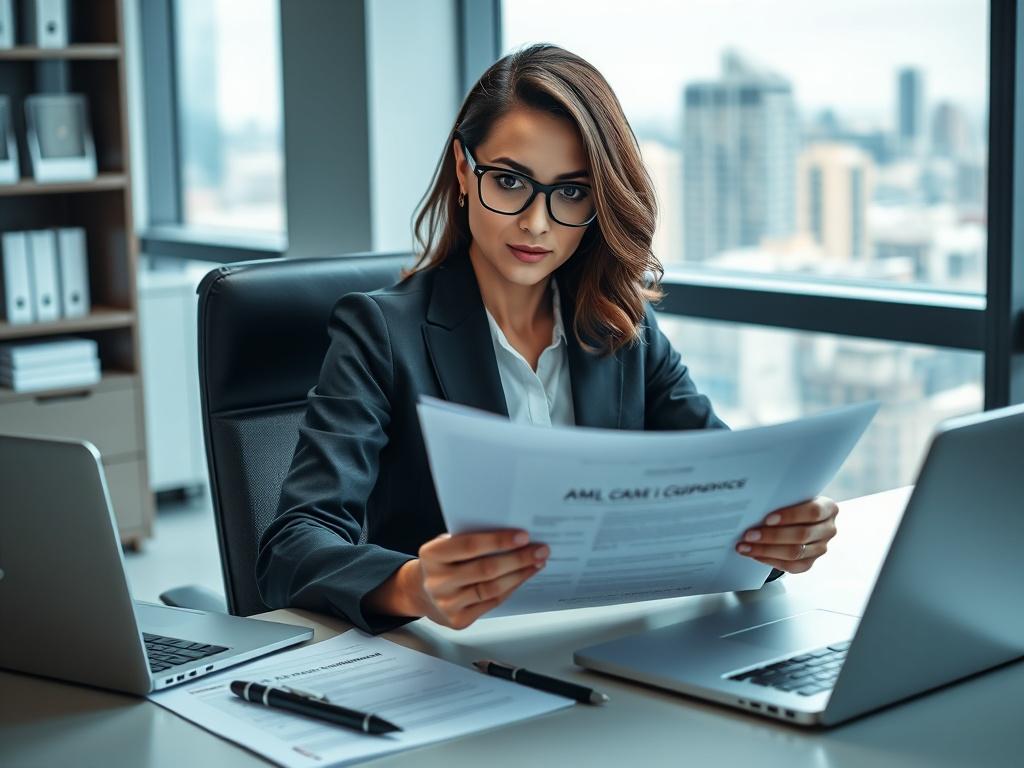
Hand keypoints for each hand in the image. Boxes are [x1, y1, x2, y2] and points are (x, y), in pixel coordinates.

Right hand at [392, 529, 548, 629]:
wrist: (421, 593)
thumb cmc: (442, 562)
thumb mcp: (446, 545)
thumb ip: (470, 539)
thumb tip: (513, 535)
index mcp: (432, 555)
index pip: (469, 546)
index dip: (498, 541)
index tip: (523, 536)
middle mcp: (438, 581)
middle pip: (485, 570)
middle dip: (518, 559)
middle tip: (540, 550)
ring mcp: (447, 604)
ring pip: (492, 588)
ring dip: (519, 574)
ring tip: (537, 562)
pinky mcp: (459, 620)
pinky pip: (492, 602)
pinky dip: (511, 588)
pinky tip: (523, 576)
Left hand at [735, 496, 838, 573]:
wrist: (799, 519)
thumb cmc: (794, 505)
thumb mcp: (794, 497)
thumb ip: (784, 499)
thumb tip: (756, 504)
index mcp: (828, 508)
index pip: (813, 512)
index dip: (790, 516)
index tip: (768, 519)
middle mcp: (828, 529)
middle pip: (801, 535)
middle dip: (772, 536)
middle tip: (749, 534)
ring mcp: (820, 548)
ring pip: (794, 553)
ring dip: (766, 550)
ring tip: (746, 546)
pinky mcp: (810, 563)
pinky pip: (790, 566)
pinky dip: (769, 560)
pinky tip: (754, 554)